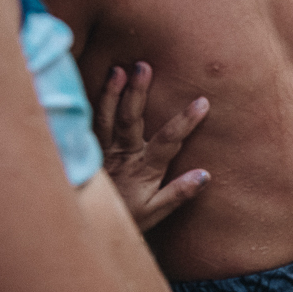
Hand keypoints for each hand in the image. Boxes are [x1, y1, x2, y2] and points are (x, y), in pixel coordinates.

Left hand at [95, 61, 209, 230]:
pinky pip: (89, 123)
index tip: (202, 102)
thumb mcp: (156, 212)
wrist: (88, 224)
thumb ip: (179, 193)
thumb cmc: (128, 216)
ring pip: (106, 118)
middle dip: (137, 92)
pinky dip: (93, 103)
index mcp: (143, 169)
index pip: (168, 141)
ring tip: (118, 70)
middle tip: (142, 66)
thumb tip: (205, 175)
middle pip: (129, 120)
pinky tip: (98, 84)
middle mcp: (122, 155)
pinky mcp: (87, 148)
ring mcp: (103, 150)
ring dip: (112, 92)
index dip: (186, 122)